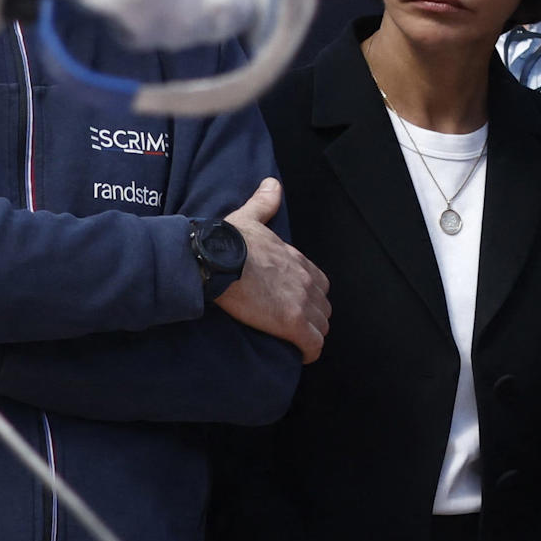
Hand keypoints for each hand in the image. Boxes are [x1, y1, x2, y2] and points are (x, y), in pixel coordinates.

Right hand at [207, 179, 328, 362]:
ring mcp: (302, 302)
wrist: (216, 259)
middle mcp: (306, 280)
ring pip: (321, 327)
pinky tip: (301, 356)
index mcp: (297, 260)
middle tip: (295, 326)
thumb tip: (272, 185)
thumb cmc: (228, 240)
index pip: (320, 282)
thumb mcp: (250, 216)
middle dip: (313, 318)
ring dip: (311, 335)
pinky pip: (313, 345)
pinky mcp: (293, 323)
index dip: (311, 295)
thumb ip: (264, 203)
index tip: (296, 304)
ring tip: (295, 342)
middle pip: (323, 307)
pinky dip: (310, 352)